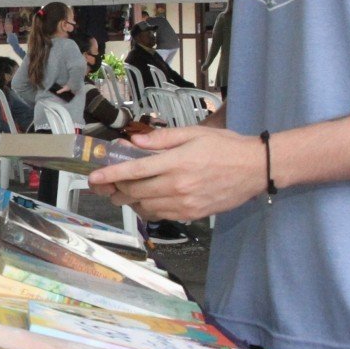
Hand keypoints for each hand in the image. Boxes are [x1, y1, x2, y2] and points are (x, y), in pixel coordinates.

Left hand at [85, 125, 267, 221]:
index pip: (134, 170)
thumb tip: (135, 142)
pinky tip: (144, 201)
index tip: (94, 177)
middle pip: (135, 191)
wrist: (255, 169)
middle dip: (115, 188)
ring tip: (122, 192)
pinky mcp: (192, 214)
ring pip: (145, 206)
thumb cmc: (225, 147)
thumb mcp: (194, 133)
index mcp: (177, 162)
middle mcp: (178, 185)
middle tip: (105, 185)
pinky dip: (146, 209)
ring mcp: (185, 203)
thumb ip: (162, 139)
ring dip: (129, 200)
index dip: (110, 175)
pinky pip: (160, 215)